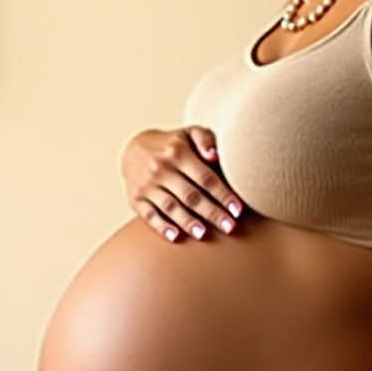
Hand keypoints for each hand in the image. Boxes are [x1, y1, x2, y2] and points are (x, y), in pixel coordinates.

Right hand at [120, 127, 244, 242]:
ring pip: (170, 207)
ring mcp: (146, 185)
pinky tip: (175, 236)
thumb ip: (205, 139)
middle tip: (229, 227)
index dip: (222, 194)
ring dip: (188, 221)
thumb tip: (215, 155)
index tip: (237, 210)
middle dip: (211, 213)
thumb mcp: (188, 133)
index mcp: (177, 152)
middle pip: (190, 195)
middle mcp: (160, 168)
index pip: (205, 177)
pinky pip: (149, 215)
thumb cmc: (172, 145)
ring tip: (204, 234)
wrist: (134, 150)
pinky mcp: (135, 198)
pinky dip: (162, 226)